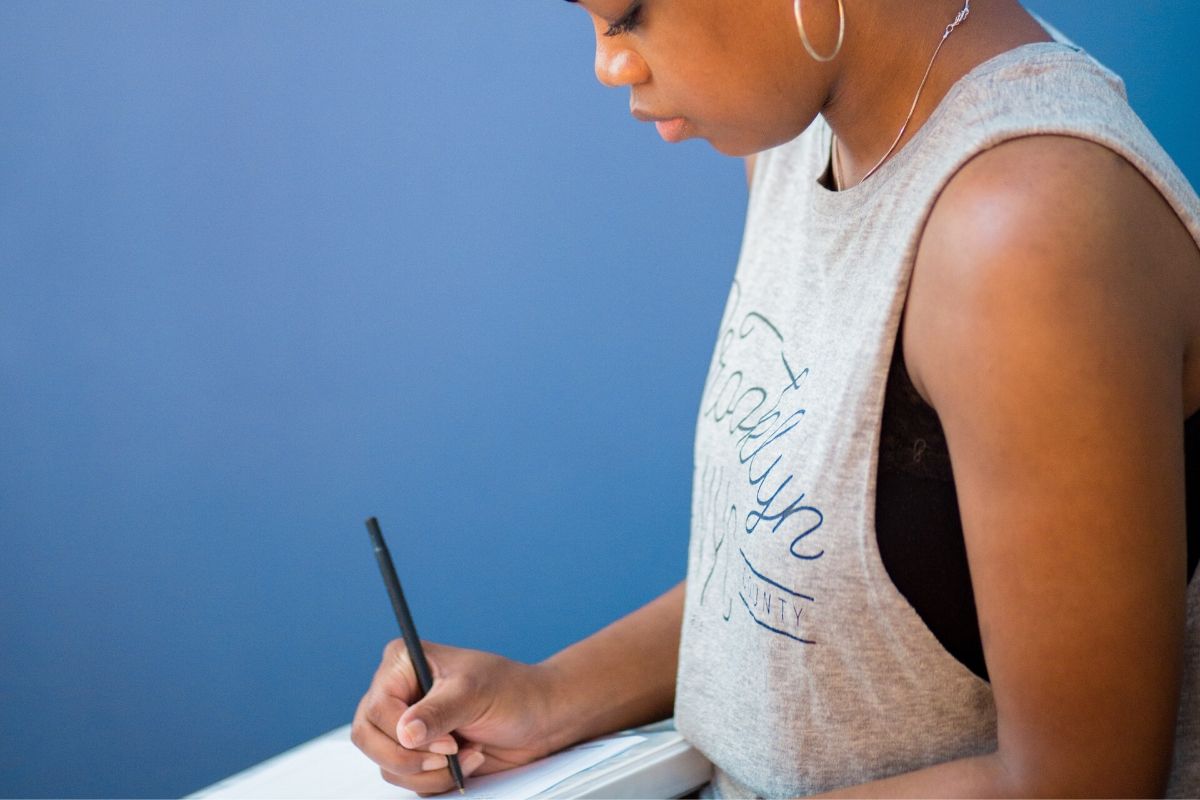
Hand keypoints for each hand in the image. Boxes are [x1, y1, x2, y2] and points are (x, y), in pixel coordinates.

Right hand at [351, 639, 562, 794]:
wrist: (537, 719)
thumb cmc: (511, 691)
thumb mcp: (475, 693)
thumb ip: (438, 712)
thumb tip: (405, 732)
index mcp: (403, 663)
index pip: (378, 707)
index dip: (406, 730)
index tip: (447, 740)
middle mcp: (398, 694)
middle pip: (368, 738)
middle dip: (410, 757)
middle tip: (448, 755)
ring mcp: (405, 726)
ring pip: (387, 765)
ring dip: (430, 771)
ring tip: (468, 753)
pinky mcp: (418, 753)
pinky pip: (406, 780)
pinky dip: (437, 780)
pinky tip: (467, 761)